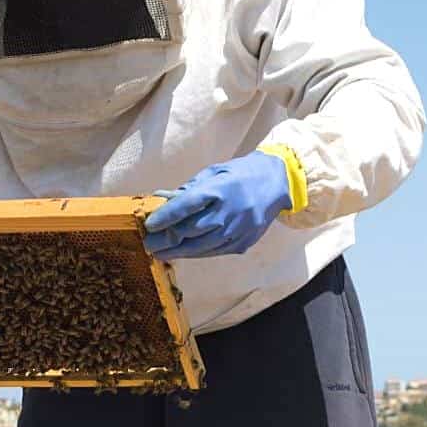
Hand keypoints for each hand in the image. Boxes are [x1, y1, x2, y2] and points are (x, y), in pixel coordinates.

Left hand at [143, 151, 292, 259]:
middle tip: (149, 244)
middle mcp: (228, 212)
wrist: (277, 183)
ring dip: (178, 251)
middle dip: (166, 240)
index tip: (149, 225)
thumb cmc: (240, 175)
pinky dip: (196, 252)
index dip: (165, 217)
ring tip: (161, 253)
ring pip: (200, 247)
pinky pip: (213, 251)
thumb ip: (188, 189)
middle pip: (190, 231)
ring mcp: (237, 230)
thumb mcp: (213, 173)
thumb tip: (162, 199)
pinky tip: (183, 252)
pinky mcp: (243, 243)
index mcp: (219, 189)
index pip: (186, 205)